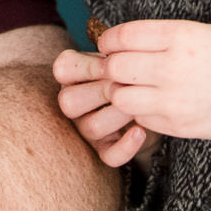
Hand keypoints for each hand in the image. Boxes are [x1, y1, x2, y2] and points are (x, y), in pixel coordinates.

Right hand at [51, 49, 155, 167]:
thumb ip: (113, 53)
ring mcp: (85, 129)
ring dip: (118, 115)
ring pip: (91, 127)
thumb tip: (115, 58)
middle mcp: (71, 104)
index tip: (111, 60)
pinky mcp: (104, 150)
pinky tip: (141, 131)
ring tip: (139, 103)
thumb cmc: (128, 69)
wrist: (148, 94)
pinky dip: (126, 146)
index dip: (87, 66)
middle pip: (69, 102)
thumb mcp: (118, 55)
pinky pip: (109, 156)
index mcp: (69, 77)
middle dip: (103, 91)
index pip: (61, 70)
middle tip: (127, 83)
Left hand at [94, 20, 210, 141]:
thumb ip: (160, 36)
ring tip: (134, 87)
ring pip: (121, 97)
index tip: (109, 44)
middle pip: (116, 67)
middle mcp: (172, 67)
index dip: (109, 40)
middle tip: (117, 67)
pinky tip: (153, 103)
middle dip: (111, 66)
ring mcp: (173, 99)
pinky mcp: (178, 125)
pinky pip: (141, 118)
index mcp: (179, 36)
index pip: (123, 36)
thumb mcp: (200, 30)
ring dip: (122, 91)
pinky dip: (141, 111)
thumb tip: (122, 42)